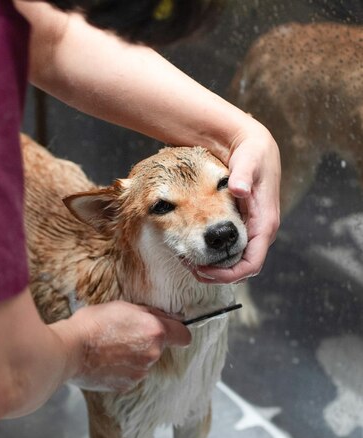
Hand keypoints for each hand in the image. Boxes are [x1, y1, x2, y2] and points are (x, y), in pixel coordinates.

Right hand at [55, 301, 190, 391]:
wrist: (69, 351)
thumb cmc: (92, 325)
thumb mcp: (122, 307)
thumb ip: (146, 314)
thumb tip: (159, 317)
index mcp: (155, 332)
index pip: (184, 336)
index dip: (177, 332)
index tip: (170, 331)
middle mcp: (152, 355)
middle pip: (159, 348)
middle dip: (146, 342)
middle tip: (123, 334)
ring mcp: (140, 373)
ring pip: (144, 362)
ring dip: (133, 356)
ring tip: (109, 348)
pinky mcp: (126, 386)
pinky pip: (130, 375)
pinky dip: (121, 369)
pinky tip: (105, 361)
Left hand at [197, 121, 280, 283]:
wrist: (252, 144)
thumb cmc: (252, 153)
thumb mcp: (249, 160)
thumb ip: (243, 175)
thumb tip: (239, 190)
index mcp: (265, 223)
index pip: (252, 264)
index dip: (230, 274)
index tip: (206, 271)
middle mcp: (261, 232)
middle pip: (243, 269)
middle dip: (218, 275)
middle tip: (191, 269)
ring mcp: (253, 231)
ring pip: (236, 263)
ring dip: (215, 269)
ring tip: (190, 263)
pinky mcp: (244, 227)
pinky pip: (231, 252)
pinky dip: (214, 257)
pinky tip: (196, 251)